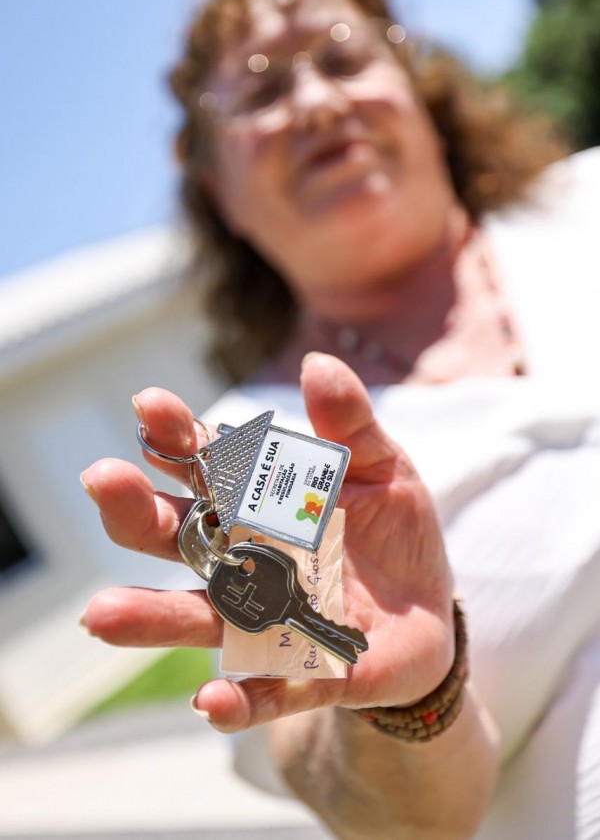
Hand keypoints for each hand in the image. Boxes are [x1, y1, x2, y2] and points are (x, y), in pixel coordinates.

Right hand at [82, 353, 453, 731]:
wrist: (430, 610)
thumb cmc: (395, 529)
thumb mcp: (384, 467)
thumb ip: (351, 424)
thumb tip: (317, 364)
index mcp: (258, 502)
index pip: (206, 466)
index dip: (178, 435)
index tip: (149, 405)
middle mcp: (244, 560)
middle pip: (178, 536)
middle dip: (137, 510)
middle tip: (103, 479)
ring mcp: (268, 619)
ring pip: (200, 617)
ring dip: (152, 616)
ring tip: (100, 615)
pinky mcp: (307, 671)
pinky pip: (268, 690)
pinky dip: (240, 699)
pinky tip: (210, 703)